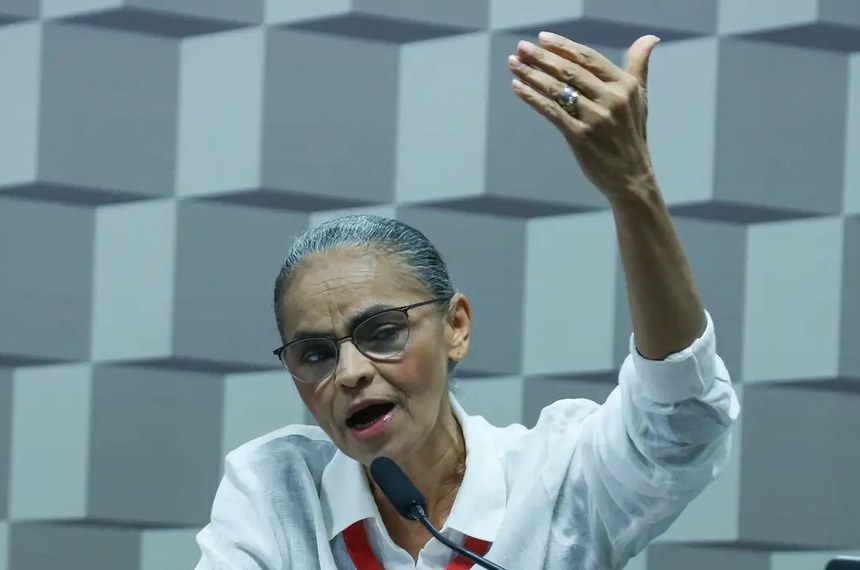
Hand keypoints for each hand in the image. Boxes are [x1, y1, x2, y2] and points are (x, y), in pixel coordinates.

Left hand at [508, 33, 659, 200]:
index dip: (564, 47)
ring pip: (558, 89)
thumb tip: (649, 39)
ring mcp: (595, 118)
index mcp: (624, 85)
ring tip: (513, 63)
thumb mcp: (639, 99)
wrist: (630, 176)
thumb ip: (639, 67)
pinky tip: (518, 87)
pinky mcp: (580, 136)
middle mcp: (611, 99)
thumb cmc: (631, 135)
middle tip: (520, 48)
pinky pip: (551, 111)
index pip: (589, 59)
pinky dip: (533, 97)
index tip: (542, 38)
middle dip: (542, 57)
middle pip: (570, 71)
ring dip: (532, 74)